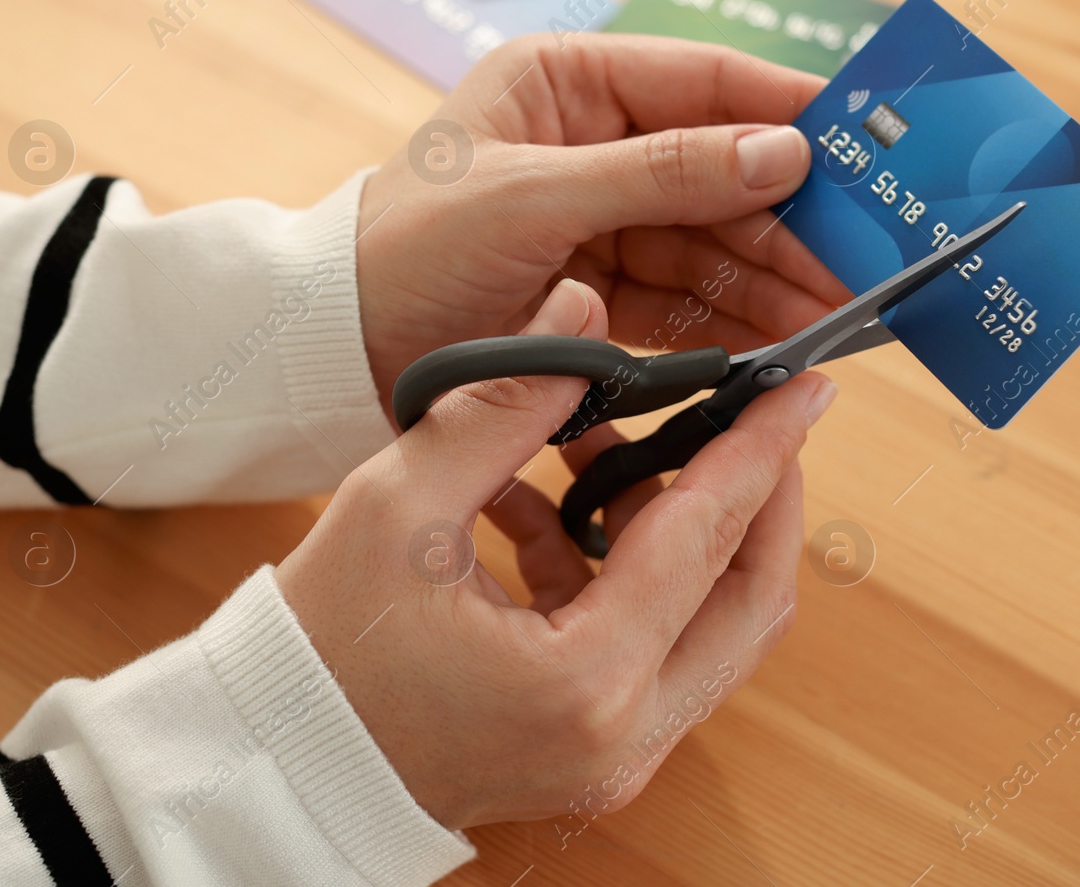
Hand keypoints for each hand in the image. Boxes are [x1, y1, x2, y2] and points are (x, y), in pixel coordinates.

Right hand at [276, 279, 836, 829]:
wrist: (277, 764)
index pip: (705, 540)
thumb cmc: (322, 650)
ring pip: (710, 624)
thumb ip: (505, 403)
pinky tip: (550, 502)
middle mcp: (627, 734)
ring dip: (683, 527)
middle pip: (749, 600)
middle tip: (747, 414)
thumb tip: (578, 316)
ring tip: (609, 444)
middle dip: (758, 496)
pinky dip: (626, 569)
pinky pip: (650, 644)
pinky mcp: (596, 748)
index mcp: (587, 681)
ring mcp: (618, 752)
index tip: (802, 388)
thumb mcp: (401, 506)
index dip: (758, 450)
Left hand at [355, 33, 850, 422]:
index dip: (786, 111)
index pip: (702, 83)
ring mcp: (600, 221)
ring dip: (774, 278)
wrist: (335, 350)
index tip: (863, 145)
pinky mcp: (597, 292)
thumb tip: (783, 150)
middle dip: (791, 221)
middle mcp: (592, 145)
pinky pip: (683, 298)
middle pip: (721, 174)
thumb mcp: (536, 198)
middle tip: (862, 259)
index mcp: (566, 84)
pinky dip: (731, 320)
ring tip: (838, 314)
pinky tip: (781, 338)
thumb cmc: (407, 248)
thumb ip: (663, 173)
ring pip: (711, 243)